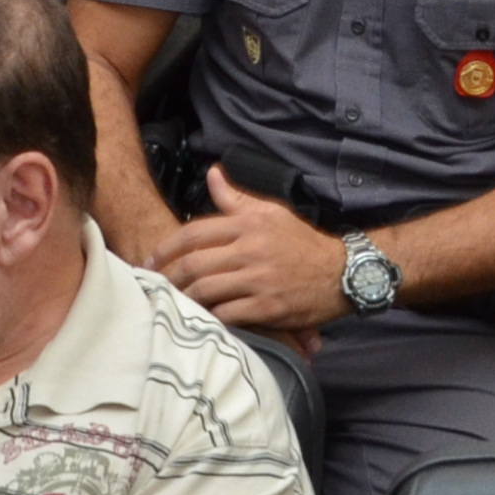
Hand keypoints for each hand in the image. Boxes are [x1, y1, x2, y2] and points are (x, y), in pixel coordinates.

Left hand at [152, 167, 350, 331]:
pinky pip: (227, 314)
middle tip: (152, 286)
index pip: (195, 232)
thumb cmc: (302, 242)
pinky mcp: (269, 307)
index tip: (151, 259)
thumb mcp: (272, 212)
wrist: (343, 273)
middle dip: (167, 276)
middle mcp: (251, 250)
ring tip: (171, 305)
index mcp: (249, 224)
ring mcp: (260, 280)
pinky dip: (210, 318)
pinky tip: (200, 320)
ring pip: (206, 290)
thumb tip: (213, 174)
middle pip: (194, 263)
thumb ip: (236, 198)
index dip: (166, 247)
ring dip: (184, 299)